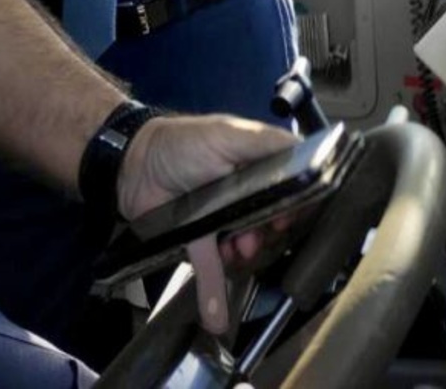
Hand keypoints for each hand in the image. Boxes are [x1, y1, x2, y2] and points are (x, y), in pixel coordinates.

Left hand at [116, 113, 294, 334]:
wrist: (132, 167)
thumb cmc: (183, 143)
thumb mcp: (227, 134)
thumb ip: (266, 143)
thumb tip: (313, 154)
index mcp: (253, 162)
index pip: (288, 184)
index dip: (296, 202)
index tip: (295, 213)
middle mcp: (241, 190)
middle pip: (270, 218)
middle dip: (272, 229)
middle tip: (268, 231)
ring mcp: (220, 217)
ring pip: (245, 245)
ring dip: (248, 251)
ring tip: (242, 248)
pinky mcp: (197, 240)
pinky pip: (212, 268)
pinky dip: (217, 292)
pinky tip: (219, 311)